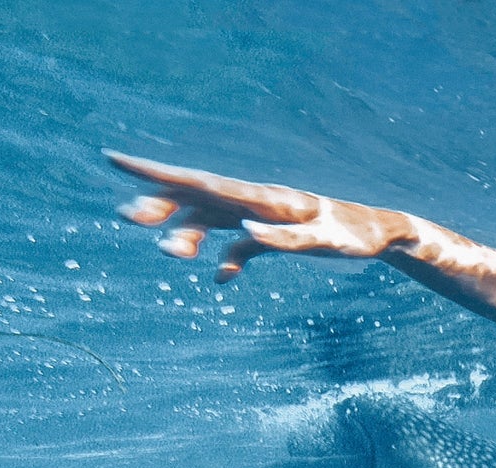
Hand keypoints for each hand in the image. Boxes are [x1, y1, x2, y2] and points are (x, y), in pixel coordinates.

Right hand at [106, 152, 404, 282]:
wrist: (382, 232)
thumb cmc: (356, 235)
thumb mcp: (327, 241)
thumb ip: (286, 238)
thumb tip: (246, 234)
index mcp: (263, 197)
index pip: (200, 182)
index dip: (155, 174)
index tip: (114, 160)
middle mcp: (257, 200)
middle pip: (196, 198)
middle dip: (159, 203)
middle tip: (124, 215)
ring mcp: (262, 215)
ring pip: (214, 220)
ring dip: (188, 234)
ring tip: (170, 254)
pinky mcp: (275, 232)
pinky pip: (241, 244)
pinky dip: (229, 259)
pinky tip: (221, 278)